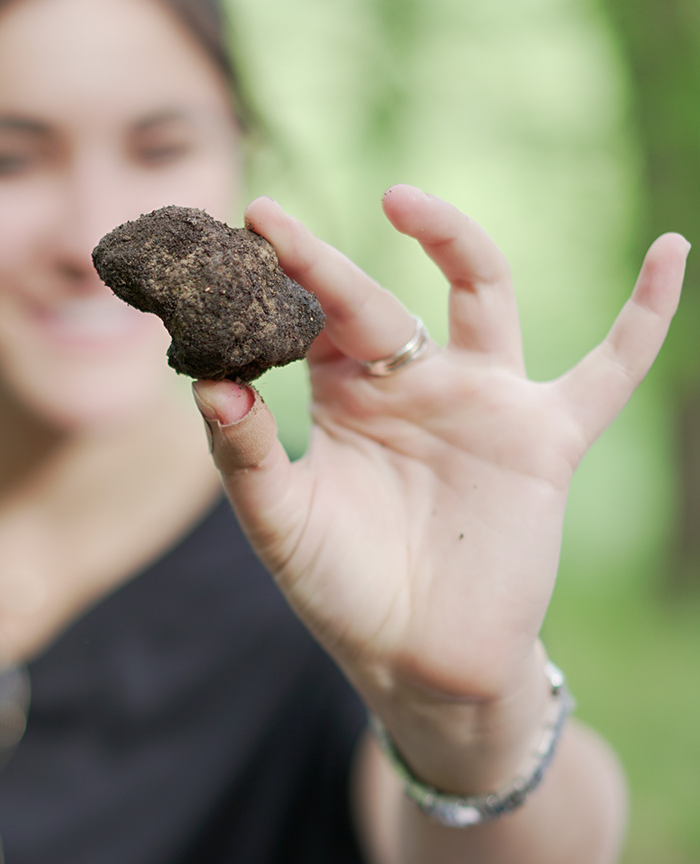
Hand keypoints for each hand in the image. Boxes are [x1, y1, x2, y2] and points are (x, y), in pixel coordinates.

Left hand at [194, 188, 687, 791]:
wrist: (418, 663)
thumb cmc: (344, 590)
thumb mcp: (280, 525)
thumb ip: (244, 457)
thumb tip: (211, 385)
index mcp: (347, 395)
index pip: (309, 320)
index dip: (272, 286)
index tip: (235, 234)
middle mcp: (414, 382)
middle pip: (373, 299)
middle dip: (321, 263)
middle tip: (268, 220)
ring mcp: (484, 401)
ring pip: (480, 294)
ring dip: (450, 241)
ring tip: (400, 200)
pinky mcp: (544, 438)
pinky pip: (610, 370)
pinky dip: (647, 314)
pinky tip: (672, 252)